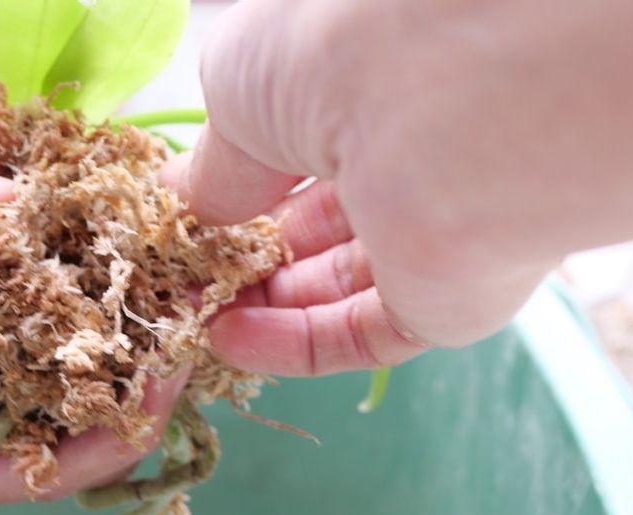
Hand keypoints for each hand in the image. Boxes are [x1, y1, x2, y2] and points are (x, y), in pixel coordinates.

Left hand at [0, 135, 180, 514]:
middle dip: (131, 325)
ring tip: (179, 362)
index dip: (97, 243)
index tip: (155, 225)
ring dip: (128, 394)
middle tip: (192, 300)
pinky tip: (129, 423)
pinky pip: (19, 477)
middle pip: (62, 340)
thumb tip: (15, 200)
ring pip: (59, 413)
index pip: (36, 258)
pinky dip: (81, 456)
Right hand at [167, 0, 632, 374]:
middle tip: (184, 280)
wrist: (443, 102)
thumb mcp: (236, 84)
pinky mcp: (448, 301)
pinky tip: (230, 339)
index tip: (185, 226)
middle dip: (245, 254)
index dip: (237, 193)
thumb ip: (216, 155)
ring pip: (337, 284)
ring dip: (259, 305)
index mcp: (367, 87)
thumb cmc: (334, 52)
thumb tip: (190, 203)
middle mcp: (409, 153)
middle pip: (316, 225)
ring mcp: (434, 229)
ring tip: (193, 318)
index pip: (296, 154)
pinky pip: (364, 333)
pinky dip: (294, 344)